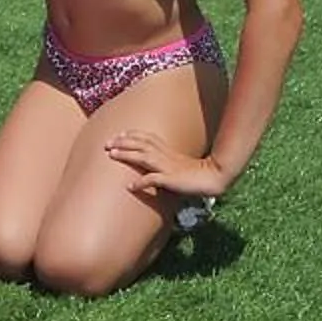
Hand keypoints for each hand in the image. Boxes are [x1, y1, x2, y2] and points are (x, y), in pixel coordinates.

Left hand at [100, 129, 229, 200]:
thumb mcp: (180, 165)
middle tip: (107, 142)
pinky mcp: (171, 180)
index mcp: (168, 151)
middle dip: (123, 141)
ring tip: (111, 155)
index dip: (132, 135)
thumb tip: (155, 169)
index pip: (147, 138)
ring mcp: (168, 167)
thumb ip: (167, 163)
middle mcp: (166, 156)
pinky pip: (153, 180)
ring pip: (143, 156)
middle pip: (141, 143)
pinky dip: (141, 182)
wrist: (214, 178)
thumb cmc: (199, 173)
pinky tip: (130, 186)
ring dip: (126, 155)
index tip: (119, 134)